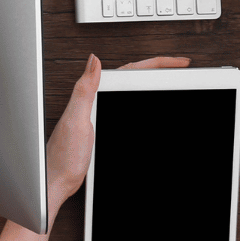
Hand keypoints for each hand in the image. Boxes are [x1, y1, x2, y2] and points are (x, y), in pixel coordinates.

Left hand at [44, 55, 188, 213]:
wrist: (57, 180)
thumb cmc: (63, 155)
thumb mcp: (77, 120)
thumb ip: (84, 90)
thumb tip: (94, 60)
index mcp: (91, 96)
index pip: (130, 72)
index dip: (156, 64)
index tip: (179, 63)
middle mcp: (95, 103)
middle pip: (135, 81)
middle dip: (159, 73)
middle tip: (182, 70)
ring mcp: (100, 117)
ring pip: (131, 97)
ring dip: (152, 90)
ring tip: (172, 84)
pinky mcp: (101, 131)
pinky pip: (125, 112)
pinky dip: (140, 107)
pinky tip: (148, 108)